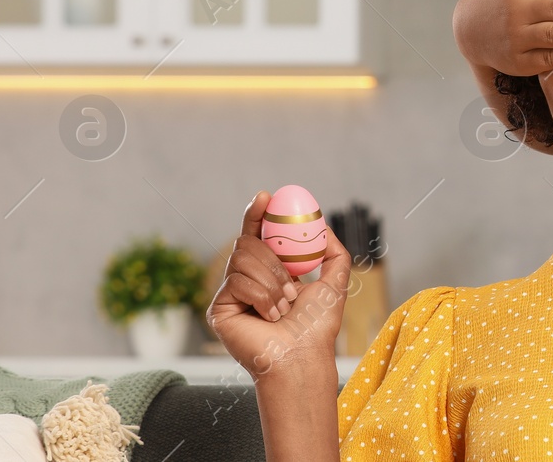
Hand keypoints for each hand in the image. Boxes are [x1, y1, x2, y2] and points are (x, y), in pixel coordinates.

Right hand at [207, 191, 351, 382]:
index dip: (256, 213)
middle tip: (292, 282)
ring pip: (242, 258)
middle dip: (274, 259)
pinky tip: (269, 316)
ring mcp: (231, 293)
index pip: (257, 234)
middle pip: (248, 241)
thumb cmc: (317, 326)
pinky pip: (236, 280)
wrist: (302, 355)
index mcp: (269, 271)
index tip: (266, 196)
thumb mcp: (334, 282)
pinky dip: (261, 296)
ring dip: (272, 281)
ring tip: (284, 306)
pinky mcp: (218, 308)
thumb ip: (333, 252)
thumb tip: (323, 227)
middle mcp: (246, 279)